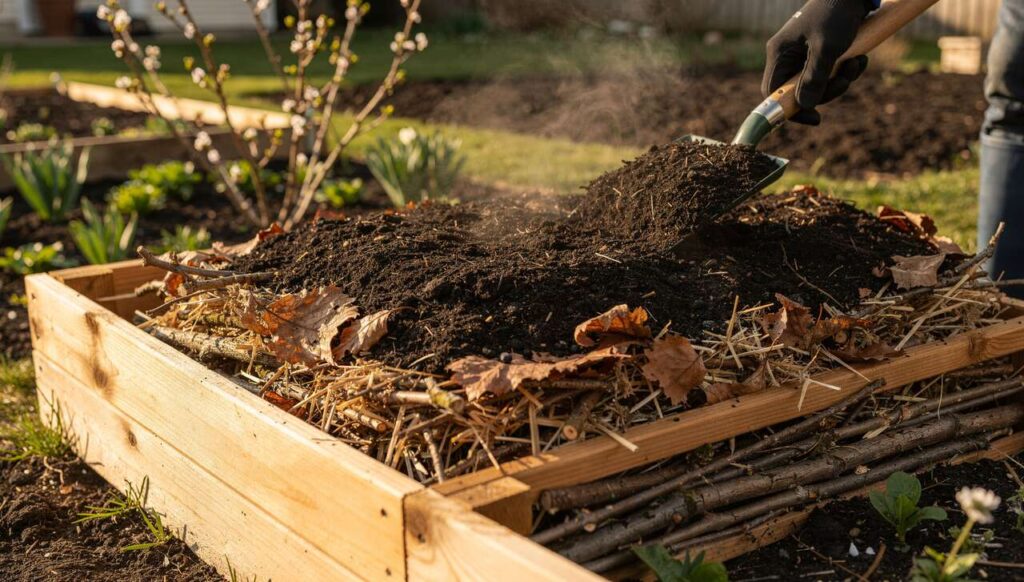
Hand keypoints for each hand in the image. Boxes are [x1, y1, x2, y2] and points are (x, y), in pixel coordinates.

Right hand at [762, 0, 874, 124]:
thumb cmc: (836, 12)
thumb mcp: (827, 47)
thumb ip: (814, 78)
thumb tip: (804, 105)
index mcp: (780, 53)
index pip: (773, 92)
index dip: (791, 109)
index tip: (815, 117)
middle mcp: (789, 54)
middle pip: (799, 91)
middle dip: (826, 90)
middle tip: (846, 80)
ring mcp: (805, 53)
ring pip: (818, 83)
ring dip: (841, 79)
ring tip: (857, 63)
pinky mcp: (821, 50)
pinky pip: (830, 72)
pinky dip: (846, 70)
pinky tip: (860, 57)